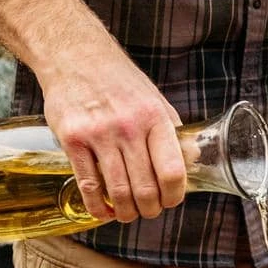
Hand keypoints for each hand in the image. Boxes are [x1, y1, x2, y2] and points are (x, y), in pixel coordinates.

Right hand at [41, 53, 186, 223]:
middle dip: (150, 209)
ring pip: (119, 192)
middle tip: (148, 210)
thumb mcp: (155, 102)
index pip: (172, 173)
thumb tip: (196, 161)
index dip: (174, 196)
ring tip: (128, 213)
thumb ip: (173, 134)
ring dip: (127, 212)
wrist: (74, 53)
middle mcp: (128, 127)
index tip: (170, 201)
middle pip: (146, 189)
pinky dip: (98, 207)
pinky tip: (104, 211)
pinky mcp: (72, 139)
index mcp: (154, 118)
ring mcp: (98, 134)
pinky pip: (88, 185)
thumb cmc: (120, 82)